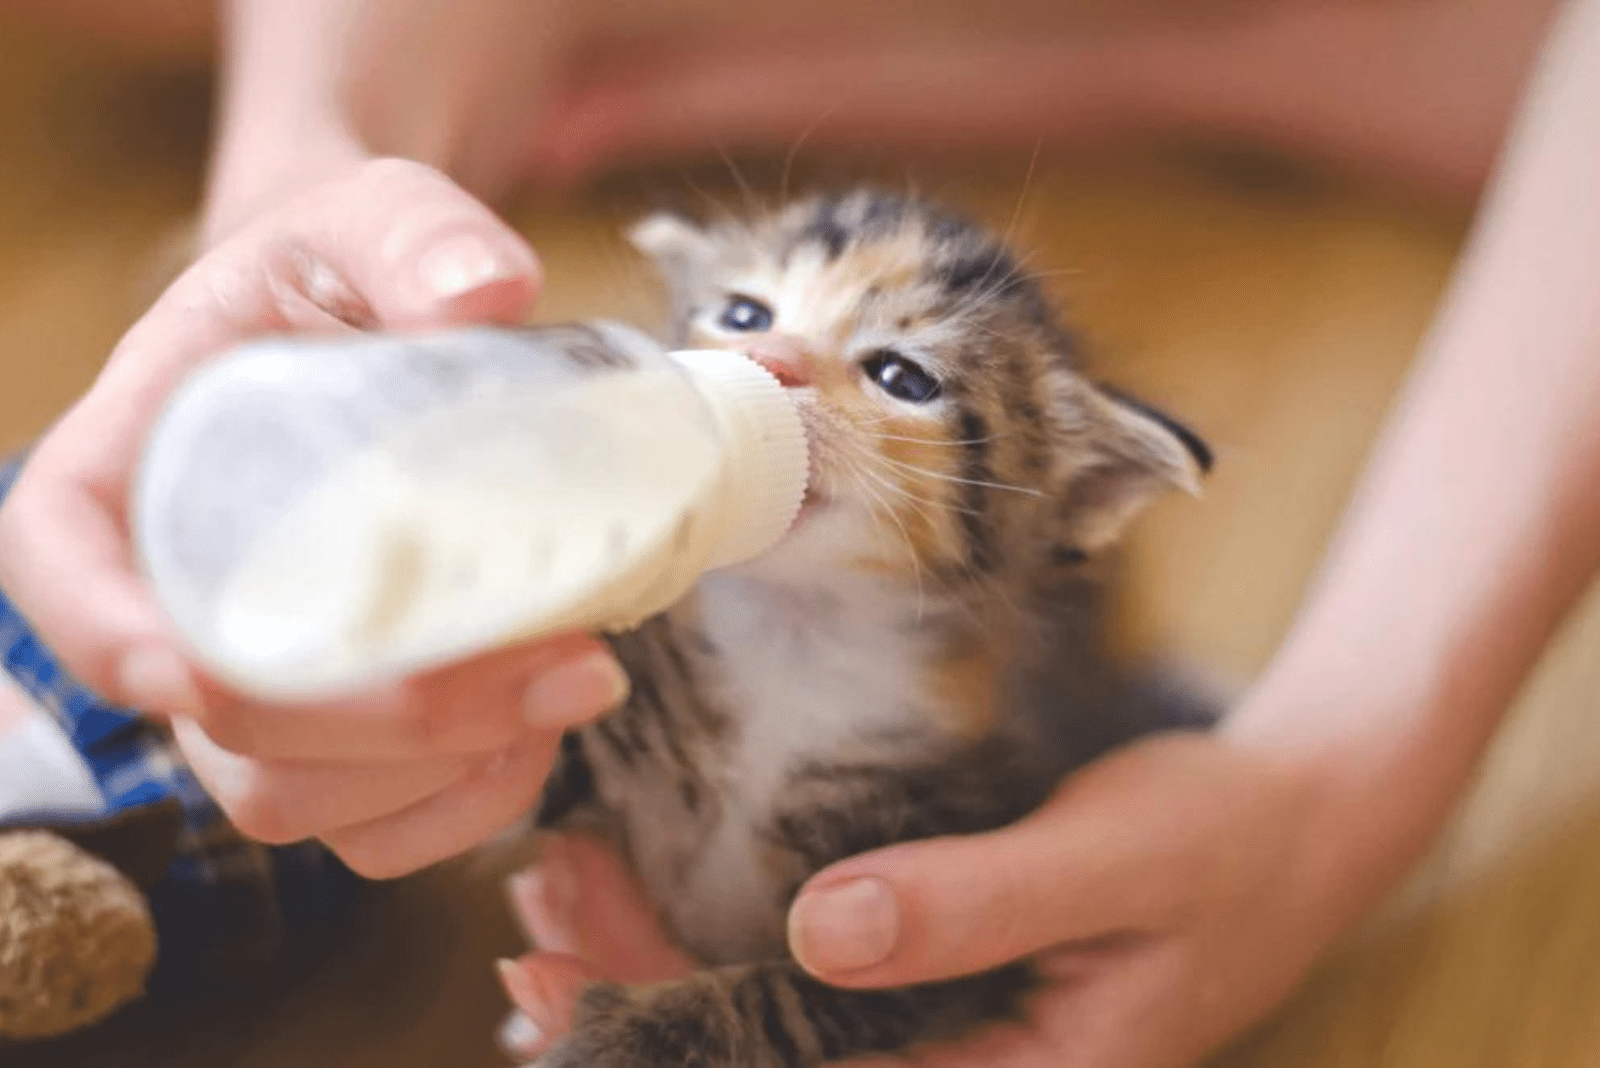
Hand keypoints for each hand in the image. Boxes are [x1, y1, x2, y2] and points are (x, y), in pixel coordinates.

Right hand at [0, 157, 628, 876]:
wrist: (383, 331)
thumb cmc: (344, 276)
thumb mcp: (367, 219)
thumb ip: (412, 232)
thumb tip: (485, 292)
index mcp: (124, 472)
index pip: (62, 576)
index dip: (115, 643)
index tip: (201, 670)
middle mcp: (172, 600)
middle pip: (223, 726)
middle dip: (388, 725)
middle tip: (558, 662)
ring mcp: (255, 684)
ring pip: (300, 799)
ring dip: (443, 770)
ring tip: (576, 678)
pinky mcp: (337, 732)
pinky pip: (374, 829)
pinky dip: (465, 803)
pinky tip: (544, 726)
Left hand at [498, 733, 1368, 1066]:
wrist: (1297, 825)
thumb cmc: (1218, 843)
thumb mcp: (1109, 862)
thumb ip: (973, 905)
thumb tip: (819, 935)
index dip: (668, 1048)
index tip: (557, 985)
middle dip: (638, 1006)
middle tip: (532, 924)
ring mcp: (955, 1040)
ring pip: (779, 1033)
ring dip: (666, 978)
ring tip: (561, 909)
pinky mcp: (949, 986)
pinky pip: (818, 994)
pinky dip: (729, 951)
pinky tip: (656, 908)